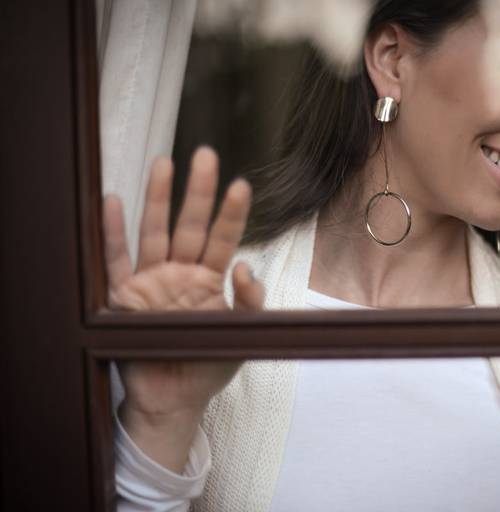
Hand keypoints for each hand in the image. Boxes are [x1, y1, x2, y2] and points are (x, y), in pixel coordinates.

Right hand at [104, 146, 260, 471]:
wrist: (175, 399)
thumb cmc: (209, 364)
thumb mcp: (241, 335)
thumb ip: (250, 303)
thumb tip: (248, 267)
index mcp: (210, 281)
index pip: (223, 239)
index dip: (231, 213)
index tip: (241, 185)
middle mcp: (180, 273)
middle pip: (189, 224)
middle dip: (197, 191)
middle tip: (206, 155)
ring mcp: (151, 281)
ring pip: (154, 232)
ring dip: (157, 200)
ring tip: (163, 164)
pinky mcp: (124, 296)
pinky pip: (115, 261)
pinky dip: (112, 234)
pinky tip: (112, 202)